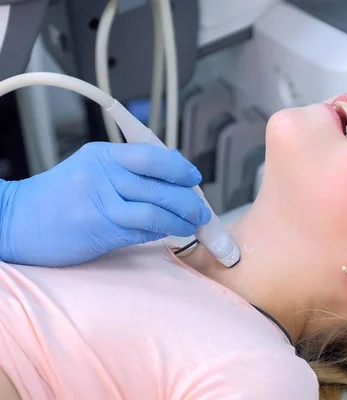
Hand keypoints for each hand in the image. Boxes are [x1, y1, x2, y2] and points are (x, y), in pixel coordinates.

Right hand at [0, 142, 209, 266]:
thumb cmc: (59, 200)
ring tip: (192, 225)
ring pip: (157, 210)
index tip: (194, 179)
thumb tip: (174, 181)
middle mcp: (103, 174)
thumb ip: (128, 173)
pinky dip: (162, 233)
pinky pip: (143, 231)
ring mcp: (100, 202)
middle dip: (190, 200)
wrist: (16, 222)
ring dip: (182, 220)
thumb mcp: (91, 172)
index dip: (180, 168)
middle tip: (202, 211)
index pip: (153, 156)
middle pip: (162, 185)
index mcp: (104, 155)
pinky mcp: (99, 229)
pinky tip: (169, 234)